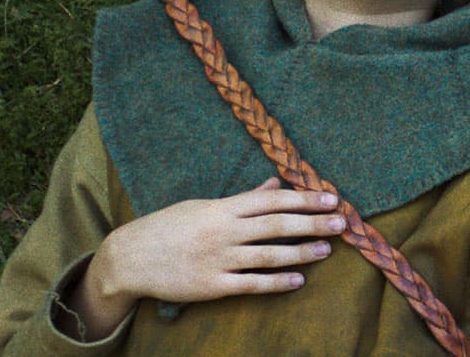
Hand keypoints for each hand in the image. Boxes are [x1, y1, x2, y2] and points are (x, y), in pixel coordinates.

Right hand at [59, 177, 346, 339]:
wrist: (128, 258)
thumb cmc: (167, 227)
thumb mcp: (202, 206)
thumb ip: (241, 199)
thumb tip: (275, 184)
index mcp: (221, 208)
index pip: (271, 200)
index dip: (304, 199)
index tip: (330, 198)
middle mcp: (222, 232)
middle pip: (276, 226)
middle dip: (312, 223)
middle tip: (341, 222)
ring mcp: (217, 260)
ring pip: (268, 255)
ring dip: (301, 252)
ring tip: (327, 249)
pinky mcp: (211, 286)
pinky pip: (251, 284)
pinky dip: (277, 282)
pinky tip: (298, 280)